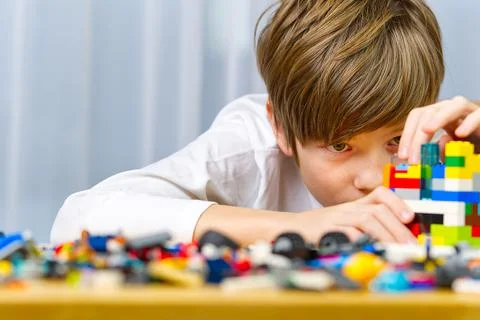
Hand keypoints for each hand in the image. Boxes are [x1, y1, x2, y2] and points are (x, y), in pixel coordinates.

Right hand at [292, 187, 415, 243]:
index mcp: (353, 205)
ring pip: (367, 219)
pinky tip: (374, 251)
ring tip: (398, 250)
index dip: (397, 203)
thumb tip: (395, 240)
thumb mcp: (344, 222)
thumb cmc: (320, 230)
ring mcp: (336, 218)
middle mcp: (347, 208)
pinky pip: (349, 233)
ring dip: (386, 235)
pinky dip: (364, 242)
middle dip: (398, 228)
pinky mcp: (326, 230)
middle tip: (411, 245)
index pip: (379, 194)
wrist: (291, 228)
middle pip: (377, 210)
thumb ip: (366, 227)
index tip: (410, 217)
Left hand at [398, 96, 479, 162]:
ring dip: (439, 118)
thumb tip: (425, 152)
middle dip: (418, 135)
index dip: (407, 135)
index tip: (403, 156)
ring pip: (454, 106)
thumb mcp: (448, 153)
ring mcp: (471, 110)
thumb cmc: (468, 148)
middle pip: (430, 113)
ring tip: (427, 131)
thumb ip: (436, 152)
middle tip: (413, 158)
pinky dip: (469, 123)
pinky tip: (460, 134)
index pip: (417, 117)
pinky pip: (478, 115)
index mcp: (438, 115)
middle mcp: (452, 109)